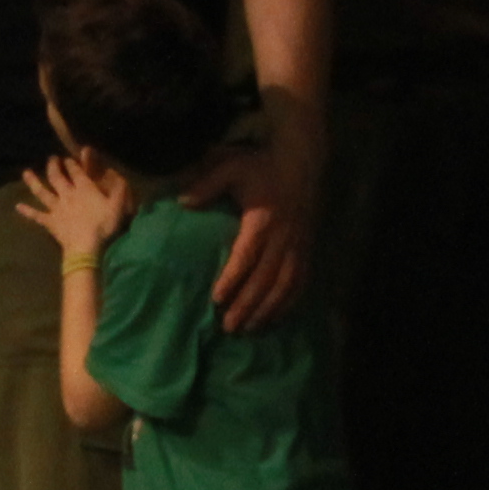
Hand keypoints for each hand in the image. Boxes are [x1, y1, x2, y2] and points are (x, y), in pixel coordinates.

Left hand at [13, 152, 133, 259]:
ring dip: (33, 181)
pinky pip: (37, 215)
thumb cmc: (103, 226)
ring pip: (42, 192)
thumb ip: (119, 190)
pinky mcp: (50, 222)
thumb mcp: (118, 206)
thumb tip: (120, 177)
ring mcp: (56, 208)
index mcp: (84, 188)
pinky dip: (27, 211)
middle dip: (53, 166)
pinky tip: (18, 206)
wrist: (85, 247)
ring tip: (26, 173)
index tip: (68, 157)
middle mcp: (67, 194)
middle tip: (51, 159)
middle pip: (57, 177)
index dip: (71, 163)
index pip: (76, 171)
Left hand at [181, 112, 321, 333]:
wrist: (301, 161)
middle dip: (247, 304)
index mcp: (263, 220)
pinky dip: (288, 303)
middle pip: (265, 278)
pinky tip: (275, 318)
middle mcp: (283, 237)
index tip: (217, 298)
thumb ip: (207, 184)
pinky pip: (300, 282)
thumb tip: (182, 202)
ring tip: (249, 329)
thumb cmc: (260, 165)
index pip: (247, 255)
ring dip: (267, 309)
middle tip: (229, 326)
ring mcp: (298, 245)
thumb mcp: (232, 166)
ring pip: (284, 285)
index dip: (233, 278)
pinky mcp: (306, 249)